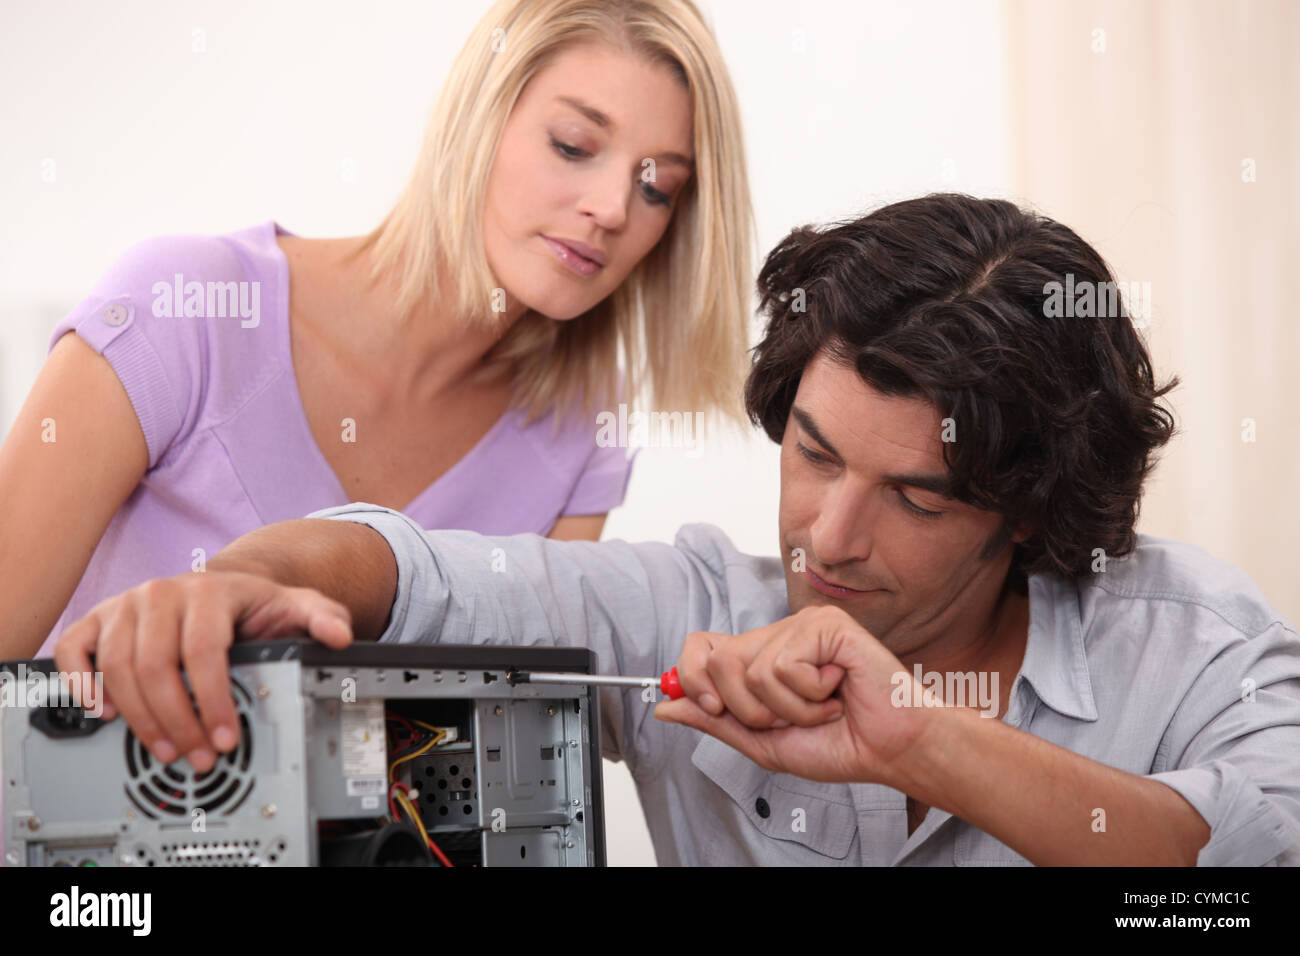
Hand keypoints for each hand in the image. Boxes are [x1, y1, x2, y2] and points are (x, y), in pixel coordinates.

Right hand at [53, 571, 352, 771]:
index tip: (226, 736)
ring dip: (139, 717)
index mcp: (207, 591)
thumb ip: (322, 617)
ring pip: (116, 668)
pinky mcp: (97, 619)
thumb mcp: (294, 606)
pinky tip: (102, 710)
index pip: (203, 651)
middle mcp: (160, 594)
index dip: (213, 699)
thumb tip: (339, 635)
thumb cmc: (251, 604)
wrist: (218, 585)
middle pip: (155, 667)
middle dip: (177, 721)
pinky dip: (80, 683)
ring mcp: (125, 606)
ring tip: (165, 748)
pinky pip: (74, 650)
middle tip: (197, 755)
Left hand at [654, 604, 933, 782]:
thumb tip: (664, 704)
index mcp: (760, 657)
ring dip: (789, 709)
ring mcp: (801, 624)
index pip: (700, 646)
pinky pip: (785, 666)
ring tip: (824, 707)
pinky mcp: (825, 624)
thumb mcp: (763, 742)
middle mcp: (777, 634)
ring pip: (753, 670)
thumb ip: (716, 721)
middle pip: (719, 660)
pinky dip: (810, 696)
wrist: (890, 749)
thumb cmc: (840, 744)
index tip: (712, 708)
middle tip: (790, 717)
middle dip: (750, 709)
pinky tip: (838, 690)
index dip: (691, 677)